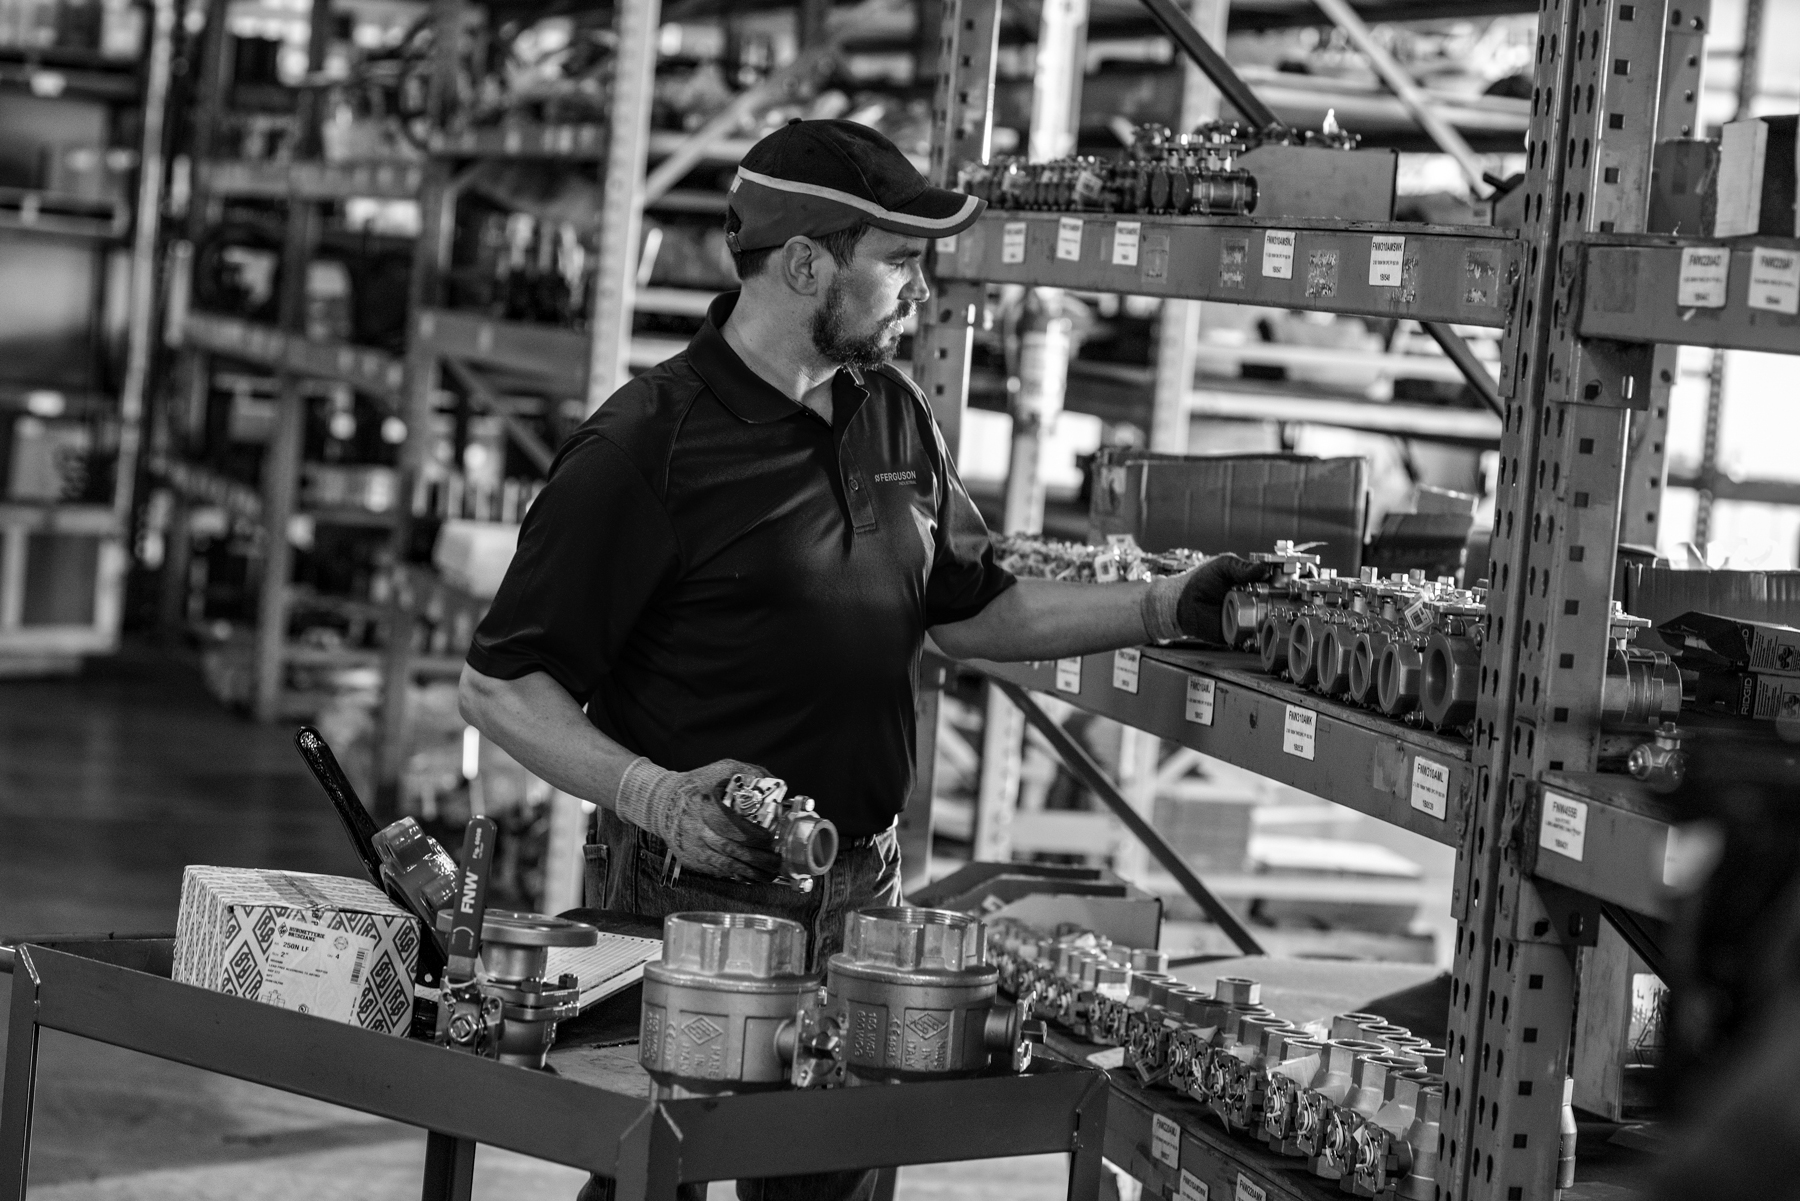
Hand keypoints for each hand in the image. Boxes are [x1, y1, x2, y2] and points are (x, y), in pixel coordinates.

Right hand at [614, 757, 782, 882]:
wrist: (662, 802)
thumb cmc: (696, 784)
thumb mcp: (721, 768)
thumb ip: (748, 772)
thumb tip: (775, 782)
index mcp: (707, 806)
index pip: (734, 826)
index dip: (755, 836)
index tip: (771, 839)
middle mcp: (699, 829)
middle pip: (732, 850)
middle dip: (758, 859)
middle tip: (776, 861)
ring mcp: (693, 846)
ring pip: (725, 865)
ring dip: (750, 873)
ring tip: (768, 874)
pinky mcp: (690, 858)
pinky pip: (716, 871)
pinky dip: (735, 875)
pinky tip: (750, 876)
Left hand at [1142, 554, 1276, 643]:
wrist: (1179, 602)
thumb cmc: (1200, 580)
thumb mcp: (1223, 566)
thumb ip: (1243, 568)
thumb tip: (1265, 568)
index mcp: (1253, 585)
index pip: (1276, 586)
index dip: (1286, 587)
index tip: (1291, 585)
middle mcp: (1253, 603)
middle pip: (1277, 607)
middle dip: (1284, 606)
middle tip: (1287, 603)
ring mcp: (1246, 620)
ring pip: (1268, 625)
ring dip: (1273, 623)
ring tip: (1273, 617)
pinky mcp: (1237, 636)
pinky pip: (1251, 640)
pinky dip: (1257, 638)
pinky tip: (1258, 632)